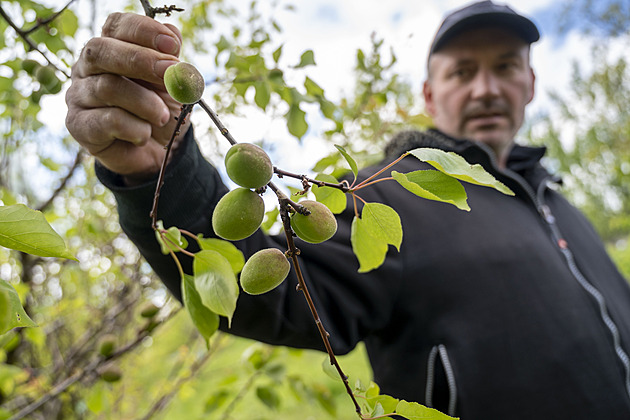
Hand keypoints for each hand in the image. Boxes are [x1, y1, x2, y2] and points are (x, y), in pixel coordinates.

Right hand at [65, 13, 189, 184]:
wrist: (155, 152)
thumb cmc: (160, 111)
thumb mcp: (173, 85)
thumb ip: (171, 60)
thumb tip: (172, 35)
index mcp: (109, 48)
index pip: (116, 26)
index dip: (143, 31)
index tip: (172, 45)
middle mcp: (86, 68)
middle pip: (100, 51)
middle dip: (139, 60)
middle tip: (169, 73)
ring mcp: (78, 95)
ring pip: (107, 87)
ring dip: (145, 102)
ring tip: (164, 116)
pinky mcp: (78, 125)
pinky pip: (107, 120)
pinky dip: (135, 128)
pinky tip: (144, 134)